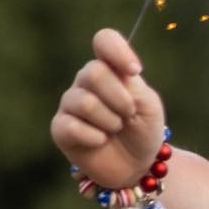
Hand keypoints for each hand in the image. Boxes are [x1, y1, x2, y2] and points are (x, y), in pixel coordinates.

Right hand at [50, 27, 167, 192]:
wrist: (138, 167)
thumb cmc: (143, 131)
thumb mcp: (148, 105)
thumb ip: (131, 83)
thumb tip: (114, 68)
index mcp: (109, 69)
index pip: (104, 41)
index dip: (117, 51)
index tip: (134, 71)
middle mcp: (86, 81)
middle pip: (93, 73)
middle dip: (119, 99)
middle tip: (129, 115)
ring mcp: (71, 104)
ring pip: (85, 102)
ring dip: (110, 121)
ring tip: (116, 130)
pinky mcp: (60, 128)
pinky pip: (72, 126)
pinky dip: (94, 138)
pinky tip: (101, 142)